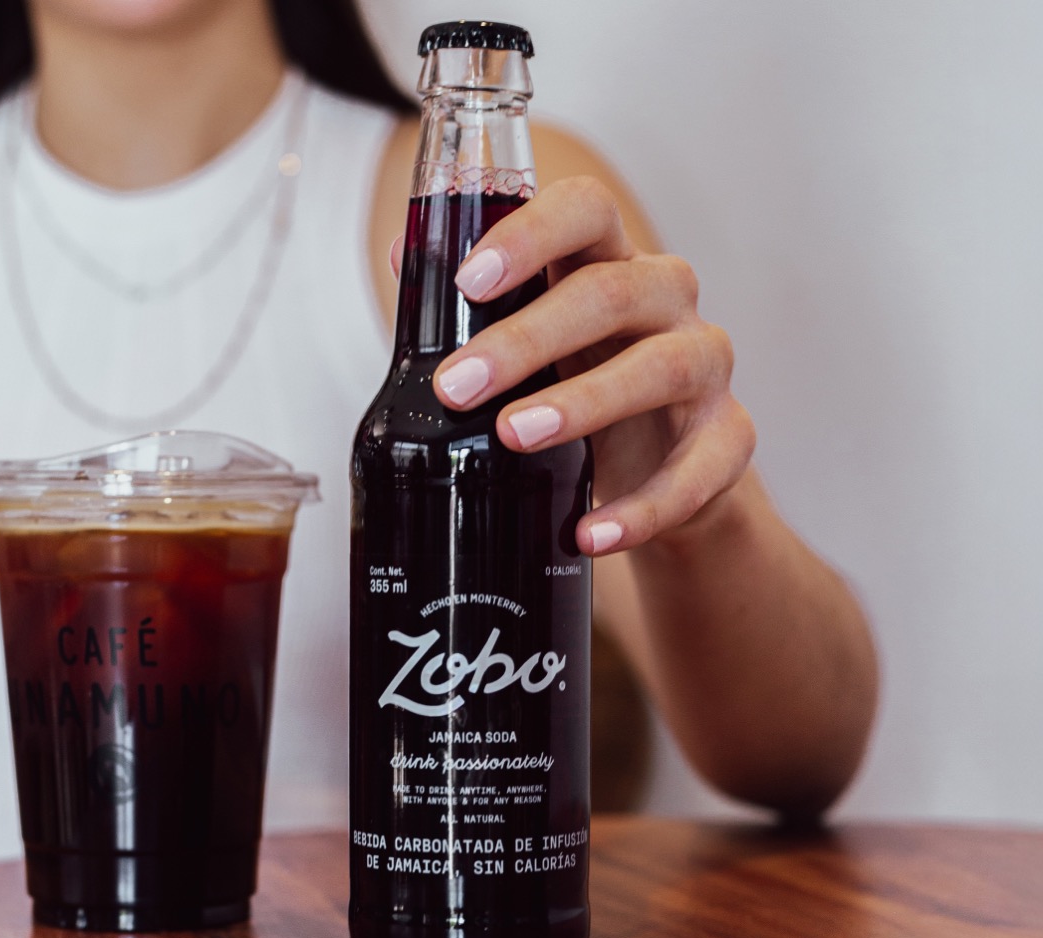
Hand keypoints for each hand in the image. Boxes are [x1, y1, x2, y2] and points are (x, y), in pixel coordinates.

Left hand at [416, 176, 754, 556]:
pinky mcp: (729, 439)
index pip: (586, 209)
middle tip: (458, 385)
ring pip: (659, 368)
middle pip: (610, 292)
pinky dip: (642, 508)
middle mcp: (667, 301)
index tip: (468, 279)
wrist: (665, 468)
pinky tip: (589, 532)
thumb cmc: (589, 384)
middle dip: (527, 339)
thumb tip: (405, 255)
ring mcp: (707, 366)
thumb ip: (477, 306)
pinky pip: (696, 471)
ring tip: (514, 436)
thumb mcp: (535, 345)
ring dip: (582, 403)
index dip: (531, 234)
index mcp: (611, 261)